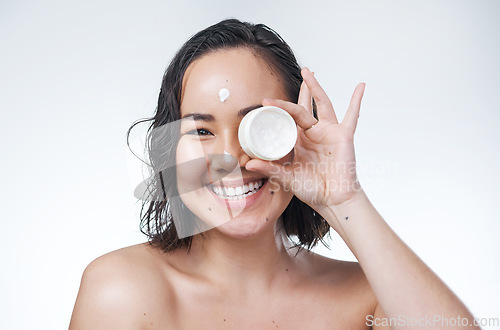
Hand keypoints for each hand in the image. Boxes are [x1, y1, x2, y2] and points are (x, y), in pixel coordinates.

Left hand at [245, 67, 365, 214]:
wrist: (332, 199)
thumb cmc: (312, 189)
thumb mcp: (286, 177)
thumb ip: (270, 169)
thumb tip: (248, 164)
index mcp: (299, 140)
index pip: (288, 119)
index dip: (279, 109)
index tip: (265, 102)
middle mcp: (314, 133)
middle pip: (305, 106)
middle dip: (301, 90)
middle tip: (298, 73)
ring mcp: (329, 132)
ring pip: (322, 104)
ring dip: (316, 88)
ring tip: (309, 72)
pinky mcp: (343, 136)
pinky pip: (352, 116)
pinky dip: (356, 100)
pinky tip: (360, 86)